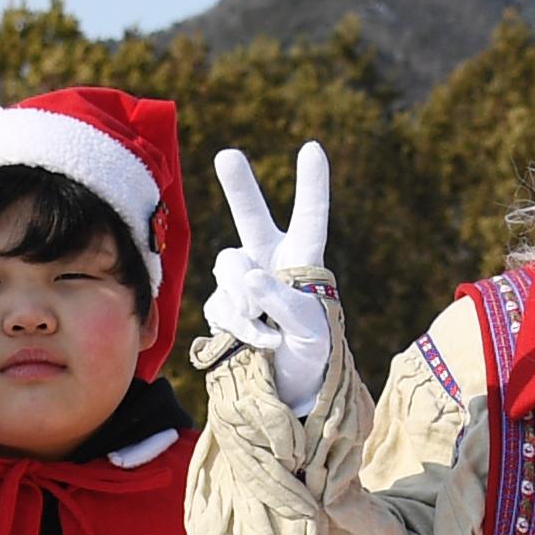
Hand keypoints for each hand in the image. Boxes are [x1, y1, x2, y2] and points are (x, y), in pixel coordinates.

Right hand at [205, 144, 339, 413]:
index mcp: (303, 259)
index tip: (312, 148)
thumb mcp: (309, 327)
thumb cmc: (314, 350)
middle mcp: (271, 260)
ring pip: (228, 269)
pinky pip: (220, 304)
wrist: (290, 385)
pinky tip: (257, 343)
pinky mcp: (224, 305)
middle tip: (227, 155)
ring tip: (267, 332)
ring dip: (244, 302)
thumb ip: (280, 300)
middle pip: (251, 217)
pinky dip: (238, 326)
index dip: (311, 184)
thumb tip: (248, 278)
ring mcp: (244, 282)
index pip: (310, 217)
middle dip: (239, 186)